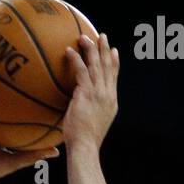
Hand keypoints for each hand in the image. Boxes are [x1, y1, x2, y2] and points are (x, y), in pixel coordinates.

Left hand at [62, 33, 118, 150]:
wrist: (85, 148)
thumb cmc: (85, 142)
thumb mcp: (94, 125)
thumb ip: (92, 112)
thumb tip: (82, 108)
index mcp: (111, 102)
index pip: (114, 78)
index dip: (114, 63)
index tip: (114, 51)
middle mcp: (107, 95)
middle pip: (108, 67)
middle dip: (105, 49)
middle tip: (102, 36)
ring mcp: (98, 93)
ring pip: (96, 65)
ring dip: (90, 49)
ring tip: (83, 37)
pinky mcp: (87, 93)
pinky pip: (81, 71)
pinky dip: (75, 59)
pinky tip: (69, 50)